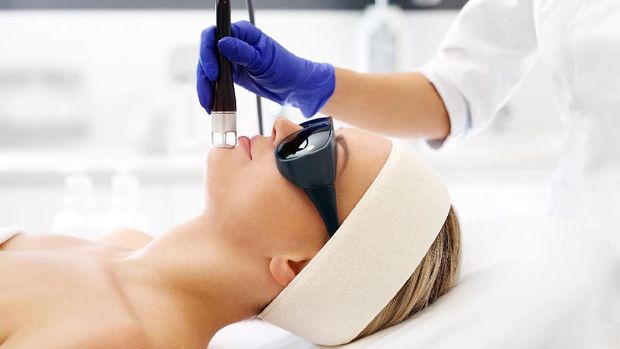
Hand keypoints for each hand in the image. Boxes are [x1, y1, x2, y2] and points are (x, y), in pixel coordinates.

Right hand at [197, 20, 334, 116]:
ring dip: (205, 87)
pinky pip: (216, 81)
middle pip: (207, 54)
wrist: (294, 86)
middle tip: (208, 94)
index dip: (208, 52)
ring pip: (209, 70)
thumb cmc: (286, 68)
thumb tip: (222, 43)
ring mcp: (231, 59)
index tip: (212, 71)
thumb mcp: (264, 60)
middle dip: (204, 75)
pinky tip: (211, 103)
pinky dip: (212, 92)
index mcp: (242, 33)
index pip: (214, 34)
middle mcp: (234, 43)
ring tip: (208, 104)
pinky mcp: (232, 74)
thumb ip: (242, 52)